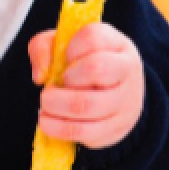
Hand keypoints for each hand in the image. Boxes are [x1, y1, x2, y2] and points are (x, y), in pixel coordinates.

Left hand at [28, 23, 143, 149]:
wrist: (112, 95)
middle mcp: (127, 70)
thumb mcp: (62, 45)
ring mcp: (125, 101)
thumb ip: (43, 48)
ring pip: (89, 104)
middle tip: (54, 84)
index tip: (64, 58)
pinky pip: (84, 131)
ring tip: (46, 103)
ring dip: (57, 105)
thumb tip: (41, 75)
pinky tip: (47, 121)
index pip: (93, 38)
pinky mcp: (115, 129)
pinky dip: (58, 127)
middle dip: (66, 78)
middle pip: (96, 69)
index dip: (71, 48)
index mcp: (116, 43)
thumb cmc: (82, 64)